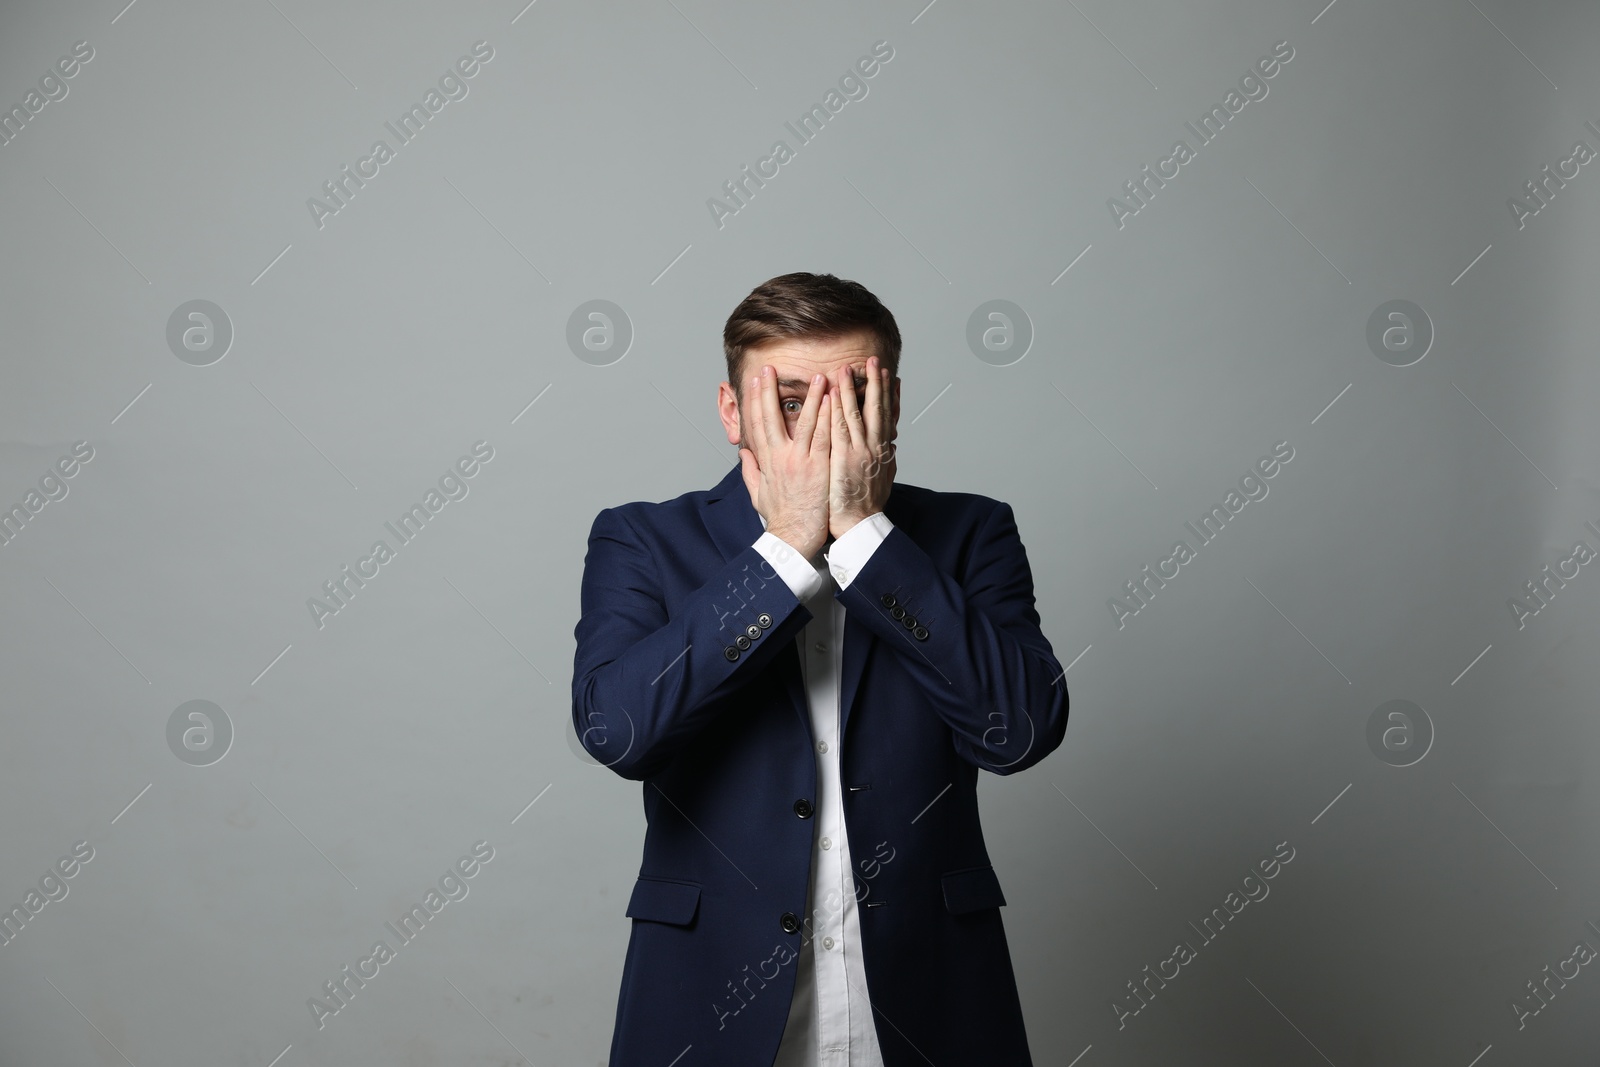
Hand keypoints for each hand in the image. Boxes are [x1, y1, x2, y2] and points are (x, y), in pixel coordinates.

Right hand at [739, 364, 831, 558]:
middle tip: (770, 369)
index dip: (756, 400)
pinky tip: (834, 401)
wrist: (793, 537)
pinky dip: (829, 416)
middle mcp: (780, 457)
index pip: (758, 423)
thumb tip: (744, 454)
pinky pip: (825, 436)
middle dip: (770, 390)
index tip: (755, 381)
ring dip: (812, 397)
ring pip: (806, 422)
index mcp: (767, 461)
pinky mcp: (817, 468)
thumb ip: (750, 471)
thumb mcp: (757, 493)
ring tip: (818, 376)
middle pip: (773, 416)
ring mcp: (800, 461)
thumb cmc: (779, 518)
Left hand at [828, 355, 895, 537]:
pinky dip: (838, 408)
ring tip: (850, 367)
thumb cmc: (867, 506)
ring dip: (853, 388)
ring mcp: (860, 451)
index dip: (889, 395)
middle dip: (876, 383)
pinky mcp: (844, 457)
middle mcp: (874, 447)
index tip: (891, 377)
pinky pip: (839, 427)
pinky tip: (834, 392)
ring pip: (857, 412)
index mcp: (882, 451)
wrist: (860, 525)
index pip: (887, 416)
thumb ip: (887, 462)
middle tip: (875, 361)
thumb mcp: (883, 480)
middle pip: (876, 408)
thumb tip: (892, 450)